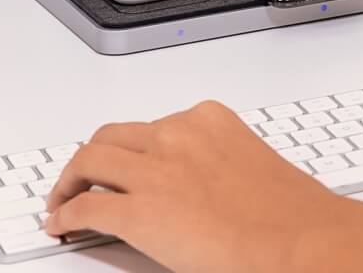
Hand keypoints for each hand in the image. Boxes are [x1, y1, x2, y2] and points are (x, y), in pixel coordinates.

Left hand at [43, 101, 346, 272]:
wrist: (301, 242)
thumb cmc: (290, 215)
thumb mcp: (252, 168)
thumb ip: (219, 165)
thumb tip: (202, 190)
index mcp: (209, 120)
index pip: (153, 127)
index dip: (131, 148)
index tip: (124, 161)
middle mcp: (177, 135)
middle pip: (112, 136)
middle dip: (92, 156)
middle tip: (81, 176)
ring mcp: (155, 171)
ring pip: (90, 161)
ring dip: (69, 180)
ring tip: (62, 199)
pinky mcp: (139, 212)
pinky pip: (87, 208)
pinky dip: (67, 215)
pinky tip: (62, 225)